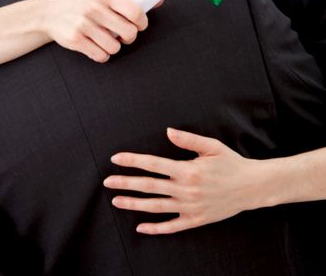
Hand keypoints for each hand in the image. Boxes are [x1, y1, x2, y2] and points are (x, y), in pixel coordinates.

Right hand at [43, 0, 147, 62]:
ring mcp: (83, 25)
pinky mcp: (75, 40)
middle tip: (121, 35)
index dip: (142, 22)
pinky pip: (101, 56)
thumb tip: (158, 1)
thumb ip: (126, 0)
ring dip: (113, 47)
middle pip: (128, 33)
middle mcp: (94, 8)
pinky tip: (95, 46)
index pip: (135, 10)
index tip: (139, 25)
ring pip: (115, 47)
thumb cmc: (80, 3)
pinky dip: (101, 55)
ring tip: (104, 39)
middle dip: (128, 37)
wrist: (48, 13)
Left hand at [104, 127, 259, 233]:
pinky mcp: (196, 220)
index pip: (153, 164)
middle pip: (149, 186)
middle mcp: (186, 189)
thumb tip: (168, 131)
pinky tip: (140, 227)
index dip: (133, 161)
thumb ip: (188, 139)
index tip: (116, 158)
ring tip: (117, 200)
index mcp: (187, 169)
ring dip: (134, 204)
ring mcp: (190, 207)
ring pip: (156, 207)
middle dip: (126, 182)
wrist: (252, 187)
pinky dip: (155, 228)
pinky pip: (172, 226)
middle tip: (107, 181)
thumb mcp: (212, 146)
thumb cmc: (231, 163)